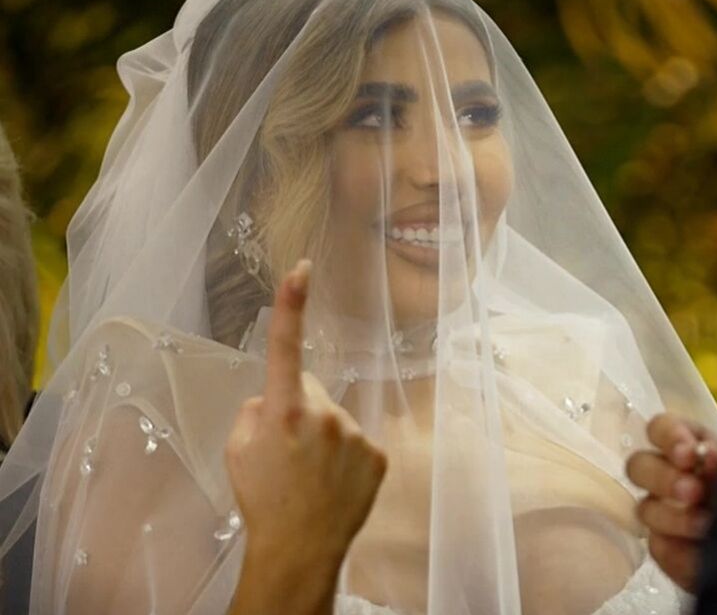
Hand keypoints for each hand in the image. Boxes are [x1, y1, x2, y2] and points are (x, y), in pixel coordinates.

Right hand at [225, 260, 387, 614]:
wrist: (300, 549)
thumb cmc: (264, 499)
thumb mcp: (238, 449)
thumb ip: (257, 410)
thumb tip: (275, 398)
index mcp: (284, 409)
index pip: (286, 346)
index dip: (293, 304)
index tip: (303, 268)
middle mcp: (325, 414)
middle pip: (310, 392)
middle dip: (299, 409)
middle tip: (286, 452)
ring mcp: (356, 434)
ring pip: (334, 420)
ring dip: (322, 438)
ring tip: (310, 475)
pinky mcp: (378, 454)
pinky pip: (357, 443)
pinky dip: (345, 457)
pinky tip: (332, 482)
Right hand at [625, 414, 716, 591]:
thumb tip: (706, 455)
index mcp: (687, 445)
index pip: (659, 429)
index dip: (668, 437)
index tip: (688, 453)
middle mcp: (666, 474)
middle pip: (639, 466)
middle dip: (664, 478)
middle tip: (693, 492)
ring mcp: (661, 512)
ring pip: (646, 509)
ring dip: (676, 517)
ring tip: (706, 525)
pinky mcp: (665, 547)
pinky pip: (660, 546)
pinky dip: (681, 549)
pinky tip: (702, 549)